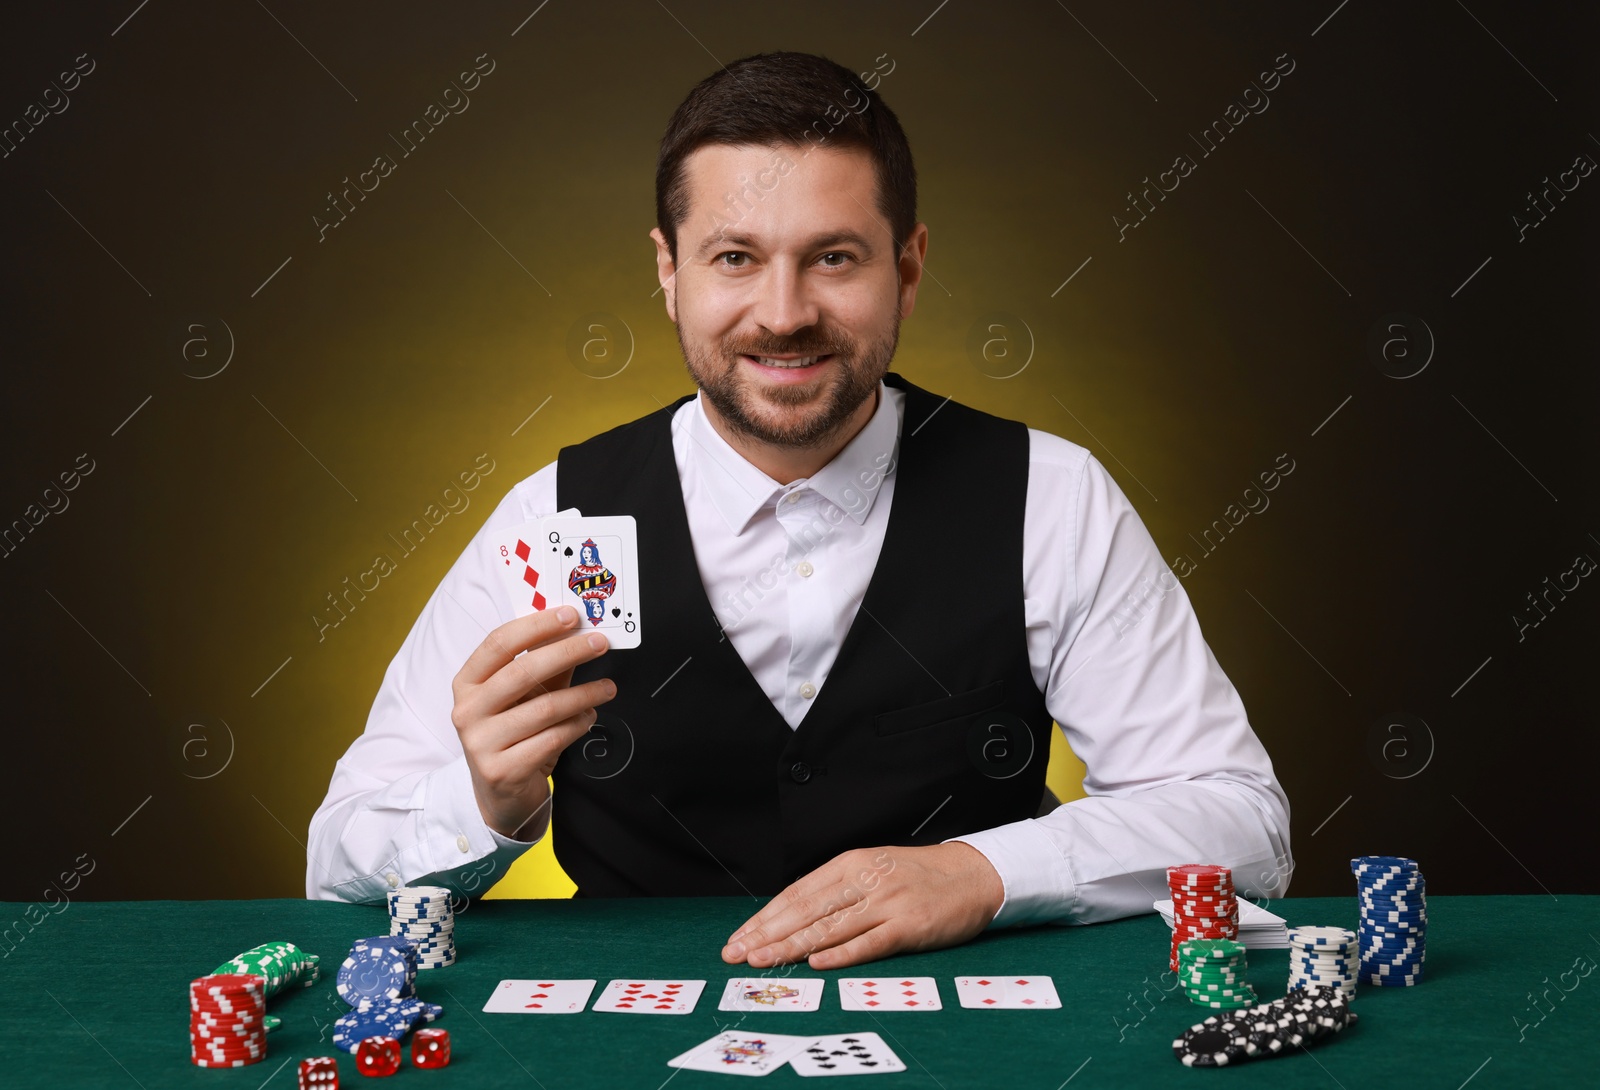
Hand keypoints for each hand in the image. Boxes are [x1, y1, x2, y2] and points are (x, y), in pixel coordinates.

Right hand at [451, 605, 616, 838]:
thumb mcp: (524, 698)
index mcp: (467, 683)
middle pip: (521, 671)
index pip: (498, 643)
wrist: (500, 796)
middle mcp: (467, 711)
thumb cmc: (514, 735)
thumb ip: (547, 668)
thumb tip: (577, 632)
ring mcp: (481, 743)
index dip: (536, 626)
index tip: (571, 615)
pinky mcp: (502, 771)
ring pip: (543, 709)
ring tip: (607, 688)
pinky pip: (551, 739)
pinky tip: (589, 718)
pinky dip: (578, 725)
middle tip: (600, 644)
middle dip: (567, 652)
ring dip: (584, 694)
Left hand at [721, 843, 1004, 969]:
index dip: (765, 917)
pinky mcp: (909, 925)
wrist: (972, 874)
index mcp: (851, 864)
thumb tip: (793, 916)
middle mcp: (865, 880)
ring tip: (762, 960)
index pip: (797, 893)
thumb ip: (837, 890)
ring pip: (829, 927)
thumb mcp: (873, 869)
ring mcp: (887, 902)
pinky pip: (869, 942)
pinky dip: (840, 954)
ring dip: (791, 946)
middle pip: (806, 909)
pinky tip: (816, 963)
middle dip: (766, 933)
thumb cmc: (918, 876)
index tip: (740, 936)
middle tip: (737, 952)